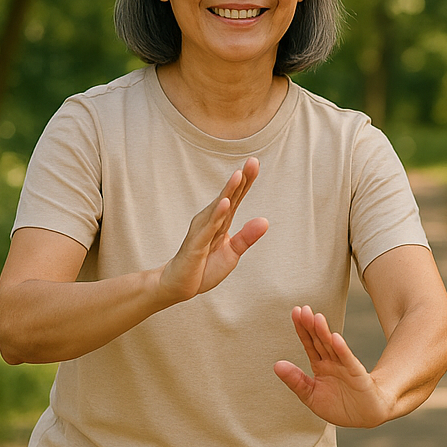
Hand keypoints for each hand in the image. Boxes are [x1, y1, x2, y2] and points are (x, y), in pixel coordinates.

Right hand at [158, 158, 268, 302]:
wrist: (180, 286)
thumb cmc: (204, 267)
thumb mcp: (232, 253)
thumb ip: (247, 237)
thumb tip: (265, 220)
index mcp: (221, 222)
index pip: (236, 198)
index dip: (246, 181)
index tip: (255, 163)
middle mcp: (211, 221)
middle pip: (228, 197)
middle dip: (240, 179)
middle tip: (253, 161)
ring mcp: (202, 231)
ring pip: (218, 208)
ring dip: (228, 191)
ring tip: (239, 175)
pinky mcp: (196, 244)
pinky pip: (208, 227)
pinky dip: (217, 214)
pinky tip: (225, 203)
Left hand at [274, 306, 393, 426]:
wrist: (365, 418)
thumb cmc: (339, 407)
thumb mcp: (311, 396)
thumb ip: (295, 381)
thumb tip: (276, 364)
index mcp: (321, 366)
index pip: (309, 344)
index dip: (302, 329)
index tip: (295, 313)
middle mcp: (333, 363)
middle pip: (320, 341)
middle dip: (311, 326)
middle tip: (303, 310)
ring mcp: (345, 368)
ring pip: (333, 348)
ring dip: (325, 333)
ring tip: (317, 318)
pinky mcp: (357, 376)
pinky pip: (349, 361)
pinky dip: (342, 350)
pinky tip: (335, 339)